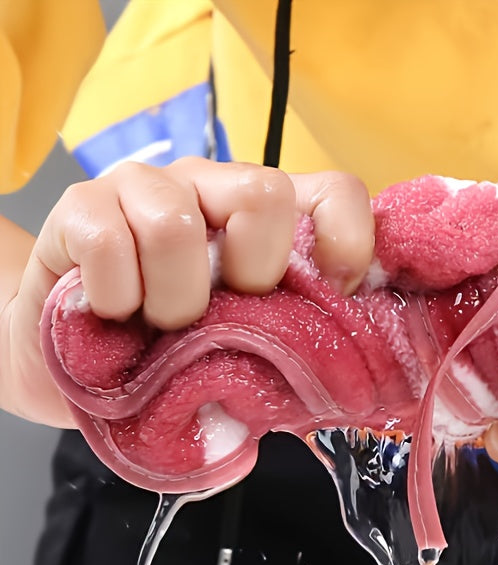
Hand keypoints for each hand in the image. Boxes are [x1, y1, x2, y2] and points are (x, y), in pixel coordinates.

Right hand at [1, 159, 373, 426]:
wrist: (76, 355)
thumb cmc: (171, 350)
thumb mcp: (242, 347)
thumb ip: (287, 340)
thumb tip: (339, 371)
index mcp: (263, 219)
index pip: (334, 192)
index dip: (347, 240)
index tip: (334, 294)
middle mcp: (211, 187)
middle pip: (263, 193)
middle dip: (249, 275)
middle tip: (219, 318)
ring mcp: (144, 187)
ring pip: (174, 224)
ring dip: (172, 301)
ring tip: (157, 325)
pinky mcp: (80, 205)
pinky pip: (107, 242)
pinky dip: (115, 297)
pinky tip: (112, 313)